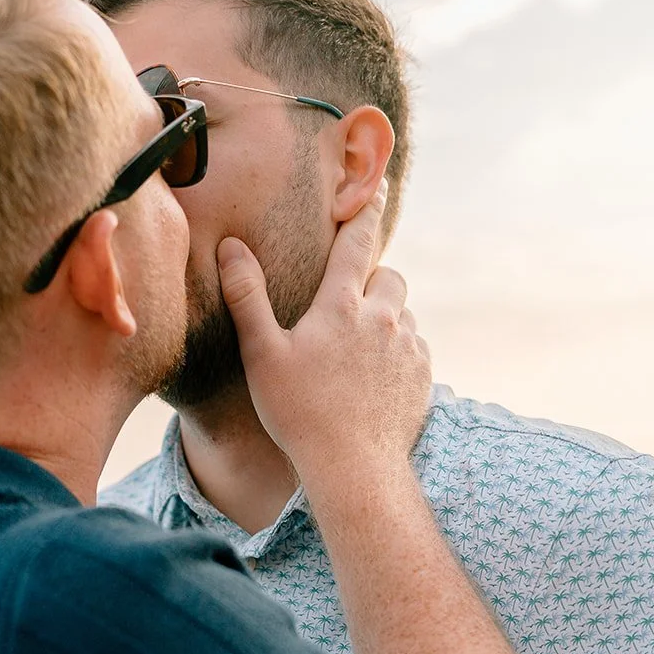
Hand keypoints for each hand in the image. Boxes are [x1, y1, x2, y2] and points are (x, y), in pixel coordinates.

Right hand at [217, 181, 430, 488]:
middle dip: (372, 279)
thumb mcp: (262, 355)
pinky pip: (413, 349)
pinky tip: (372, 382)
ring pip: (402, 313)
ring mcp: (408, 346)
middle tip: (345, 306)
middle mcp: (383, 316)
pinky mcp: (424, 376)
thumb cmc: (300, 413)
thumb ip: (247, 297)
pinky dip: (396, 353)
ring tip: (355, 354)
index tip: (376, 184)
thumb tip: (229, 246)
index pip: (359, 239)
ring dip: (384, 319)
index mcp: (342, 304)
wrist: (354, 468)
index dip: (366, 208)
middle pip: (388, 275)